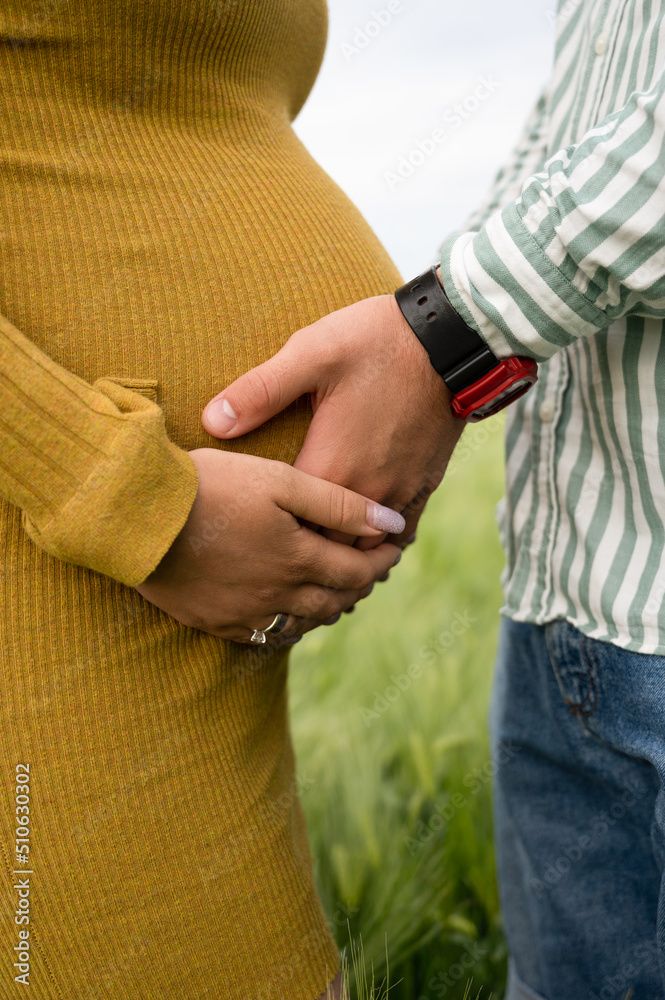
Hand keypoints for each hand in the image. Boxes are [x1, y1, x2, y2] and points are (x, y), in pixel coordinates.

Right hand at [134, 448, 402, 642]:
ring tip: (336, 592)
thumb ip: (339, 505)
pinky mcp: (215, 621)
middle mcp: (278, 595)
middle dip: (359, 586)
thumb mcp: (282, 482)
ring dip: (327, 609)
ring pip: (303, 623)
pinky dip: (287, 626)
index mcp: (299, 558)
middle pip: (334, 601)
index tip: (395, 548)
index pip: (358, 572)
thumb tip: (392, 524)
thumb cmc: (212, 487)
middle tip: (370, 570)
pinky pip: (264, 636)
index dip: (382, 561)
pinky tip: (288, 615)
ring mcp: (245, 613)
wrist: (140, 515)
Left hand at [200, 279, 463, 548]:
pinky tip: (369, 549)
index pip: (291, 527)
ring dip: (345, 561)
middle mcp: (366, 492)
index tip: (246, 549)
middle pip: (329, 551)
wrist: (452, 338)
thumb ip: (259, 391)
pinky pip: (402, 532)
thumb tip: (212, 421)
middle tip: (278, 570)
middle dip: (305, 562)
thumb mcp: (311, 353)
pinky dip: (382, 546)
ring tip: (321, 571)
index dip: (267, 541)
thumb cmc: (375, 341)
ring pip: (369, 552)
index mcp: (330, 467)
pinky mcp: (424, 483)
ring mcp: (399, 492)